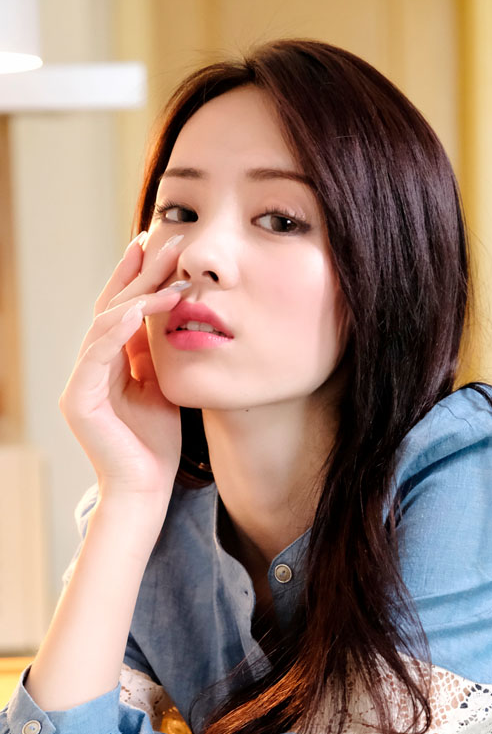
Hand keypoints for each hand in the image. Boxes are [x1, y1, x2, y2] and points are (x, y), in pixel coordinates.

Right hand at [60, 232, 188, 502]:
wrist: (146, 490)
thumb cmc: (156, 445)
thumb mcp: (162, 388)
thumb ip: (155, 355)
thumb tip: (165, 315)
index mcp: (107, 366)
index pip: (120, 312)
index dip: (138, 279)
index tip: (160, 248)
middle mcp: (89, 369)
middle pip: (110, 310)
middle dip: (138, 275)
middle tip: (164, 242)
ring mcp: (79, 383)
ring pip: (104, 325)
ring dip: (137, 296)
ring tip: (169, 276)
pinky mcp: (79, 400)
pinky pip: (98, 353)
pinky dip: (121, 328)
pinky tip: (143, 308)